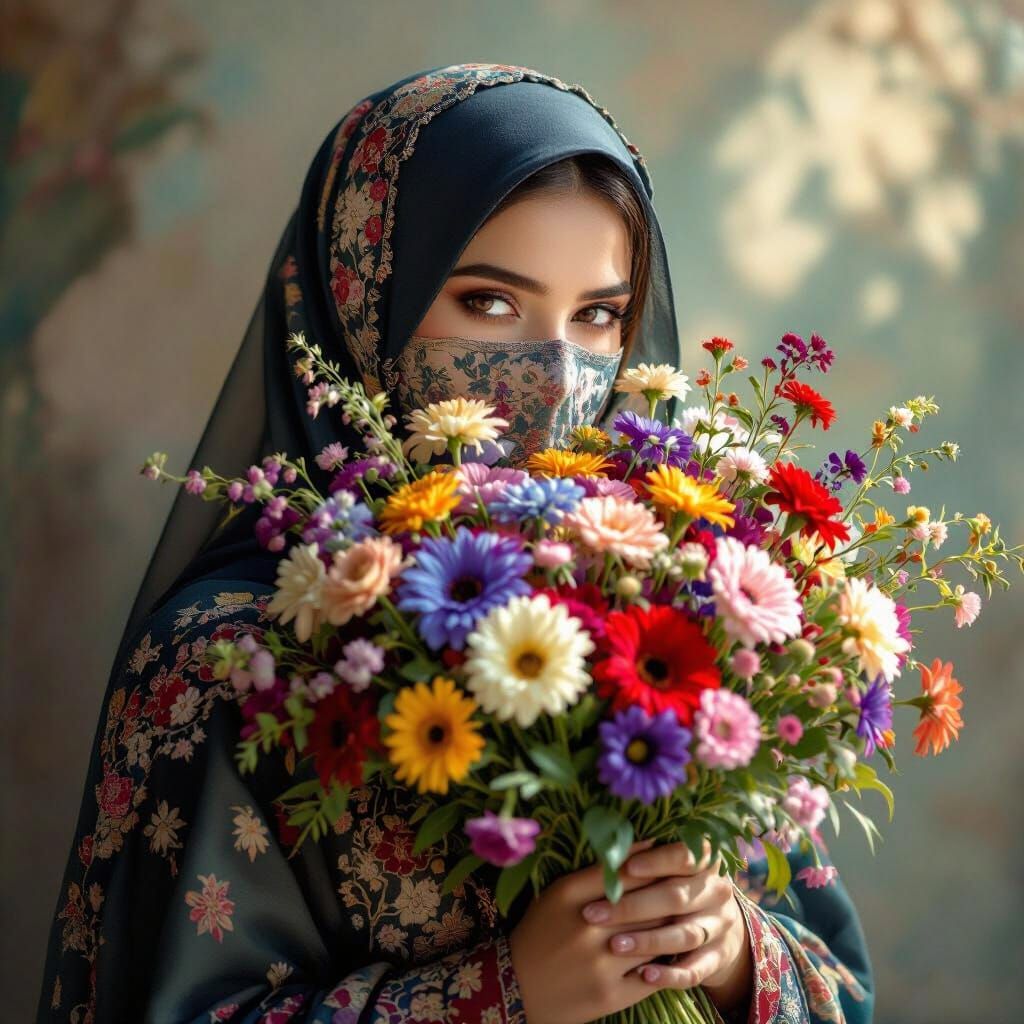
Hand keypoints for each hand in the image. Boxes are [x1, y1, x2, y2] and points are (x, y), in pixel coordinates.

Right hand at [508, 838, 668, 1023]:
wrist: (516, 986)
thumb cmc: (541, 931)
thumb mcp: (558, 894)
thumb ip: (595, 873)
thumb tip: (641, 847)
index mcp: (569, 894)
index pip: (624, 871)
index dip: (653, 862)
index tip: (669, 855)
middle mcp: (586, 927)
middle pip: (645, 903)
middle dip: (669, 892)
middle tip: (687, 883)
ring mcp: (600, 964)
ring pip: (654, 938)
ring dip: (672, 927)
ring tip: (686, 915)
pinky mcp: (610, 996)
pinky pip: (652, 975)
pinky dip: (666, 963)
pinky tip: (672, 951)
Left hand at [579, 838, 753, 1013]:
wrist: (715, 923)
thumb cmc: (675, 884)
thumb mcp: (668, 867)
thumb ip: (645, 860)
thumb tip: (608, 849)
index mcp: (706, 860)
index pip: (684, 857)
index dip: (656, 862)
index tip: (626, 868)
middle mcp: (717, 891)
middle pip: (676, 897)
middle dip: (633, 906)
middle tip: (594, 914)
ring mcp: (719, 925)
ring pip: (685, 934)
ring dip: (648, 941)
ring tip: (615, 945)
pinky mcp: (717, 958)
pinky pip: (696, 969)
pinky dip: (671, 974)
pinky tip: (645, 975)